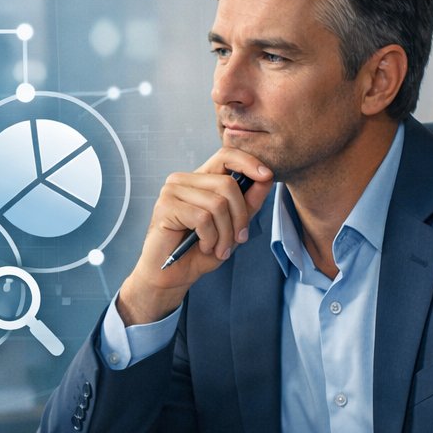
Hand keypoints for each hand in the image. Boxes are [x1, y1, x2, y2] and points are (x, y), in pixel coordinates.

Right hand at [115, 148, 272, 325]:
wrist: (171, 276)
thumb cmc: (198, 251)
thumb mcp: (232, 226)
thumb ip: (248, 203)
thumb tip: (267, 177)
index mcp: (199, 180)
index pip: (226, 155)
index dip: (248, 162)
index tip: (267, 176)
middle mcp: (183, 180)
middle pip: (227, 184)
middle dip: (240, 217)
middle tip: (238, 240)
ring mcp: (171, 191)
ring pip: (217, 204)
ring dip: (225, 233)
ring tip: (219, 249)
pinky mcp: (165, 207)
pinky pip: (203, 218)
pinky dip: (210, 238)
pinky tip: (204, 247)